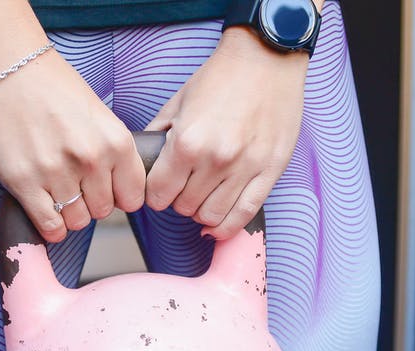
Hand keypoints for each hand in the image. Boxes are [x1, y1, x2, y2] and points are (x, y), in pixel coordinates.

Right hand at [0, 43, 145, 242]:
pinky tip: (46, 208)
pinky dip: (50, 226)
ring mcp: (56, 172)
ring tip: (57, 190)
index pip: (132, 197)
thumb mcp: (99, 114)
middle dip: (91, 202)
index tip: (106, 188)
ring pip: (77, 222)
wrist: (7, 68)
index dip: (119, 195)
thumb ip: (114, 152)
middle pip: (103, 211)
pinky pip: (49, 226)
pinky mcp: (23, 182)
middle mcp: (90, 159)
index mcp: (115, 141)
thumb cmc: (53, 87)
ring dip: (69, 213)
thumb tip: (121, 190)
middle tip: (75, 183)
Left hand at [144, 27, 309, 239]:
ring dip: (201, 212)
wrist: (266, 59)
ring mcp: (245, 168)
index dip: (155, 194)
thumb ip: (159, 135)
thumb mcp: (178, 102)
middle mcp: (215, 160)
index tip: (159, 189)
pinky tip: (218, 223)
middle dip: (178, 201)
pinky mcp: (269, 172)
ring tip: (202, 197)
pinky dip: (227, 226)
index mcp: (187, 142)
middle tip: (182, 188)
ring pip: (212, 216)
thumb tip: (145, 161)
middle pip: (184, 208)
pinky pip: (245, 214)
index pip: (159, 194)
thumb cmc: (222, 78)